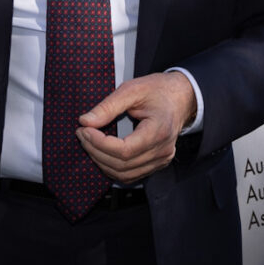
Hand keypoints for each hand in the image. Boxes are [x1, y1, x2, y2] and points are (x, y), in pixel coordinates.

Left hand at [76, 71, 197, 184]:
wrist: (181, 97)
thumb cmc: (158, 90)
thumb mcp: (132, 90)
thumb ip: (108, 106)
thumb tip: (85, 121)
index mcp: (159, 131)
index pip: (125, 150)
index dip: (100, 144)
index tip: (84, 130)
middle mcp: (163, 151)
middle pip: (122, 165)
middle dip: (96, 151)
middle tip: (82, 134)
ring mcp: (162, 160)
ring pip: (125, 174)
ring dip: (102, 162)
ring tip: (89, 142)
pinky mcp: (158, 163)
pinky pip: (131, 174)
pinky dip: (113, 167)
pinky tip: (102, 152)